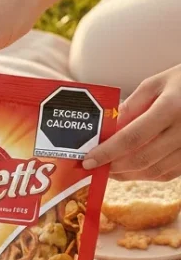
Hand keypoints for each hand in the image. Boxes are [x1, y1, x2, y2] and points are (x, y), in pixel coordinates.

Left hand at [83, 66, 180, 180]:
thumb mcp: (155, 84)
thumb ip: (130, 107)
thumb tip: (107, 130)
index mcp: (171, 108)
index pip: (133, 137)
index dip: (107, 153)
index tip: (88, 160)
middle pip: (143, 159)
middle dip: (114, 168)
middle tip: (95, 168)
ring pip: (156, 171)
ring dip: (128, 175)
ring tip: (110, 170)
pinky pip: (170, 173)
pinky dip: (147, 175)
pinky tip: (132, 170)